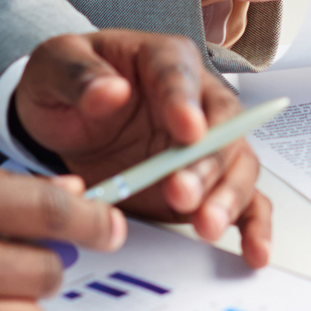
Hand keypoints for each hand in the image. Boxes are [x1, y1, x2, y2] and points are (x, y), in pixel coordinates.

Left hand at [13, 31, 272, 266]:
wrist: (64, 118)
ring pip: (235, 166)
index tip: (188, 130)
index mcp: (164, 60)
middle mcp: (197, 100)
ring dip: (226, 197)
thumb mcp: (57, 65)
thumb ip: (80, 77)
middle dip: (205, 163)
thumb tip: (109, 91)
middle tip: (181, 192)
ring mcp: (205, 145)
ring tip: (206, 225)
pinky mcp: (205, 183)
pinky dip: (252, 225)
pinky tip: (254, 250)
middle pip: (220, 127)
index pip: (181, 76)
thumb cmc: (68, 84)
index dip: (185, 103)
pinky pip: (241, 201)